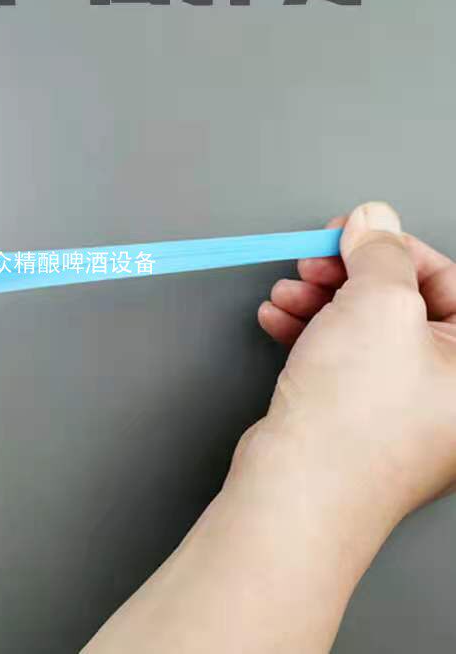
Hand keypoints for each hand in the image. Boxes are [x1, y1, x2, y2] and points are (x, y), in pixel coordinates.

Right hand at [256, 201, 455, 518]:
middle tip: (313, 262)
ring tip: (285, 296)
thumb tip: (376, 222)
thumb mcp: (377, 305)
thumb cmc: (355, 419)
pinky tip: (277, 322)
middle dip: (348, 276)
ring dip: (318, 302)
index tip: (352, 233)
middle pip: (402, 303)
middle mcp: (449, 391)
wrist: (299, 493)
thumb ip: (379, 253)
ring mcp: (404, 407)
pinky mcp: (359, 418)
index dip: (395, 248)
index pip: (448, 279)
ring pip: (364, 329)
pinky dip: (308, 334)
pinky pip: (341, 358)